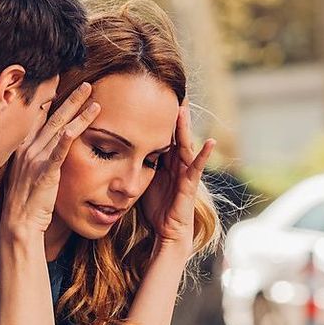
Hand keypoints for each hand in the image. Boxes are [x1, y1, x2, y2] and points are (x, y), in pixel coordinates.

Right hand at [1, 83, 99, 240]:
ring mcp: (35, 159)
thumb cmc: (25, 202)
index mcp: (21, 147)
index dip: (50, 99)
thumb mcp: (26, 174)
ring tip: (94, 98)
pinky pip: (60, 149)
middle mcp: (26, 148)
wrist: (18, 223)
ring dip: (79, 112)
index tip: (62, 85)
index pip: (37, 116)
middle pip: (52, 117)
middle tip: (86, 85)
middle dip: (70, 99)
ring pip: (60, 128)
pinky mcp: (46, 171)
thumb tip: (46, 151)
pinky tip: (81, 123)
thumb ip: (35, 158)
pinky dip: (71, 135)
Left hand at [140, 99, 214, 253]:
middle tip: (171, 92)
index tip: (151, 97)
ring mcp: (185, 172)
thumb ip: (134, 163)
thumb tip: (113, 149)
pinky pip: (197, 167)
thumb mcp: (142, 180)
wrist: (167, 231)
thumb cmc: (155, 208)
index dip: (157, 117)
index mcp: (164, 161)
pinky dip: (204, 155)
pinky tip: (210, 142)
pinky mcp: (190, 185)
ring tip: (184, 108)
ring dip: (184, 127)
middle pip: (173, 134)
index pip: (160, 134)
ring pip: (184, 145)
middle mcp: (176, 163)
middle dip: (173, 115)